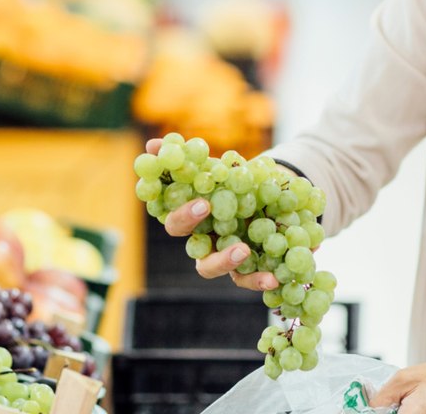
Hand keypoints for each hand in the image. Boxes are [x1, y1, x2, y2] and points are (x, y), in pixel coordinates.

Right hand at [145, 138, 278, 291]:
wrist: (272, 193)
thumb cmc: (236, 182)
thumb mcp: (218, 166)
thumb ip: (188, 158)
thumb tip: (152, 145)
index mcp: (192, 217)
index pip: (175, 220)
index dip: (183, 214)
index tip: (203, 203)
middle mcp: (203, 239)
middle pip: (192, 248)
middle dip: (201, 236)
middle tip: (217, 220)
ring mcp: (222, 256)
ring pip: (210, 267)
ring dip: (225, 262)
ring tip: (244, 250)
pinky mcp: (244, 268)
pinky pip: (245, 279)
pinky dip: (257, 281)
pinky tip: (273, 279)